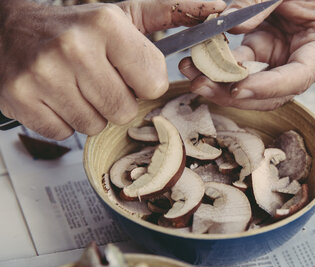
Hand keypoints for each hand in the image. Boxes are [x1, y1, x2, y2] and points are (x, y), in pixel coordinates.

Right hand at [0, 0, 225, 139]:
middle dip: (117, 101)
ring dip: (90, 112)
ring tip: (75, 86)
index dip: (143, 84)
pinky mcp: (20, 97)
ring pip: (95, 125)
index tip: (127, 71)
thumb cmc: (78, 27)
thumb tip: (219, 7)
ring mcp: (44, 74)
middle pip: (125, 110)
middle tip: (98, 80)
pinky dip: (63, 120)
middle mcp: (74, 47)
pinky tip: (56, 96)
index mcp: (107, 25)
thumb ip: (172, 12)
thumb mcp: (125, 14)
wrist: (12, 29)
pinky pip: (64, 133)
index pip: (153, 84)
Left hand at [179, 0, 314, 109]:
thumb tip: (230, 28)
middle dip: (235, 94)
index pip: (298, 78)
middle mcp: (305, 61)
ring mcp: (283, 58)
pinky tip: (197, 61)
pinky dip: (219, 65)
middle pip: (272, 93)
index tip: (238, 89)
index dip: (268, 88)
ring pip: (253, 85)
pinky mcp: (265, 51)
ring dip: (221, 83)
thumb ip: (260, 2)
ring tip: (192, 74)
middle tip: (202, 85)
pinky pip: (240, 65)